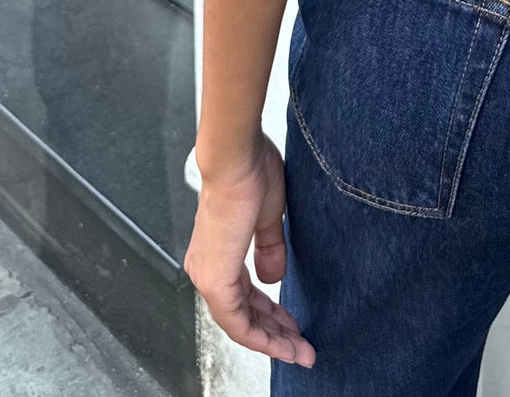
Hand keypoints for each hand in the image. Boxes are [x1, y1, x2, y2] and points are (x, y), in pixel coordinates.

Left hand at [186, 136, 315, 366]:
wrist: (237, 158)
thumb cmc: (251, 172)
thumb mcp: (267, 216)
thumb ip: (269, 248)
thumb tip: (272, 279)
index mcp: (218, 253)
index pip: (244, 297)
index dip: (271, 314)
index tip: (295, 326)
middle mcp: (207, 269)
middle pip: (243, 315)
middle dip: (275, 333)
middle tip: (302, 346)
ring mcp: (208, 277)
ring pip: (240, 323)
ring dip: (272, 339)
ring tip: (300, 350)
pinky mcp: (215, 280)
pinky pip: (237, 321)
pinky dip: (261, 336)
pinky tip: (282, 343)